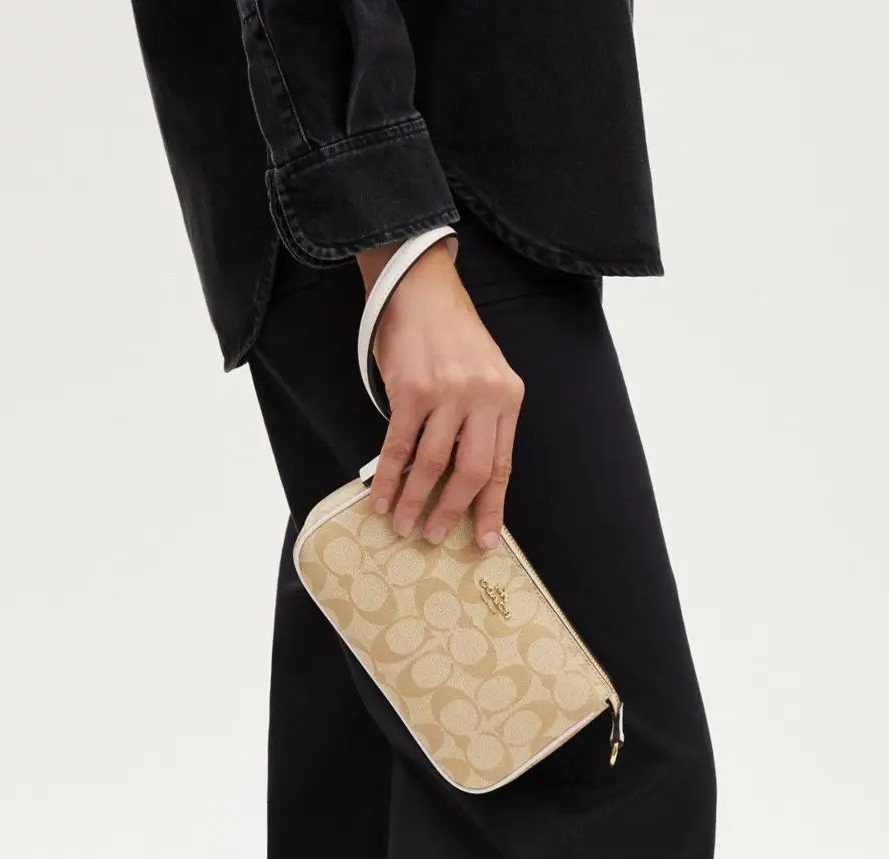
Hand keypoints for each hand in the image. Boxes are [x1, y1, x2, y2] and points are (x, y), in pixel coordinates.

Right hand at [355, 238, 524, 550]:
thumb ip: (482, 420)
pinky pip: (398, 447)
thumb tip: (462, 481)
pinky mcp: (412, 390)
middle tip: (434, 537)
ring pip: (432, 465)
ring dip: (413, 502)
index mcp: (508, 398)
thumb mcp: (485, 374)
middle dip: (451, 512)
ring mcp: (448, 394)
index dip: (492, 508)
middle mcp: (484, 397)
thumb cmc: (451, 336)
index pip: (502, 466)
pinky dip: (387, 478)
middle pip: (471, 472)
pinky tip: (380, 498)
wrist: (421, 288)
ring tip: (403, 526)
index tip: (484, 540)